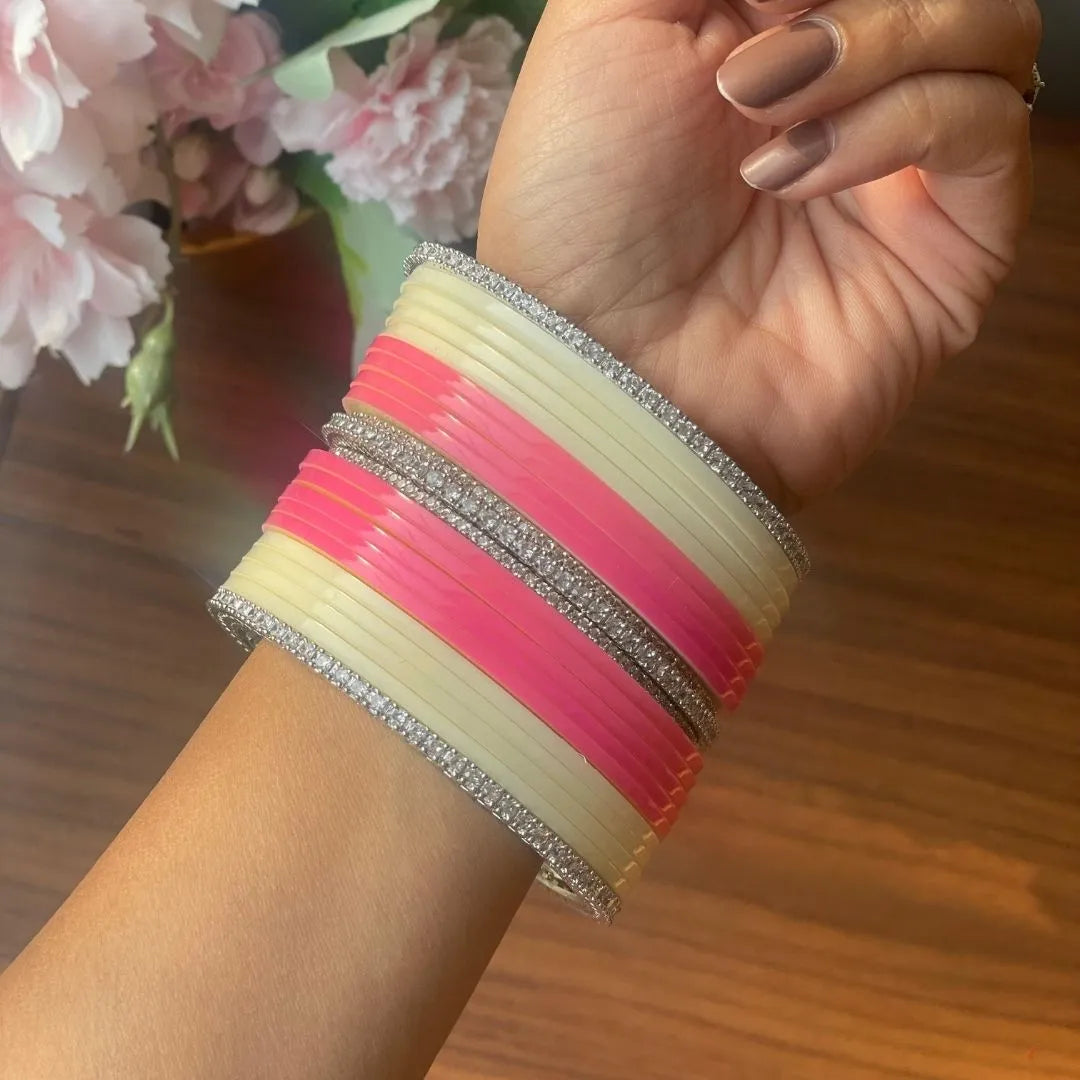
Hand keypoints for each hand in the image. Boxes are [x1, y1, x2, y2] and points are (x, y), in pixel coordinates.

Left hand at [477, 0, 1040, 507]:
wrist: (596, 361)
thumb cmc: (576, 207)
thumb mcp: (606, 25)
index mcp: (774, 31)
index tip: (742, 7)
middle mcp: (849, 93)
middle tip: (750, 61)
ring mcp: (903, 170)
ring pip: (993, 30)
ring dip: (879, 39)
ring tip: (764, 107)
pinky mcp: (949, 244)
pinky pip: (989, 126)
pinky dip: (901, 121)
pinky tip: (799, 171)